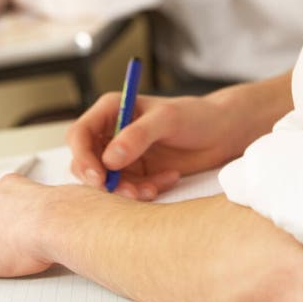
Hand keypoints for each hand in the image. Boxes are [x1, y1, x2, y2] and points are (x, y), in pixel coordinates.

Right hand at [67, 89, 249, 200]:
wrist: (222, 133)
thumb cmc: (196, 116)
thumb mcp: (168, 120)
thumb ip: (138, 136)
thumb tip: (109, 160)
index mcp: (112, 109)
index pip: (80, 134)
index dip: (83, 157)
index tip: (99, 177)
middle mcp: (112, 131)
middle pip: (86, 162)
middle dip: (104, 181)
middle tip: (129, 192)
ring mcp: (123, 153)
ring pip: (107, 181)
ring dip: (127, 190)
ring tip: (153, 188)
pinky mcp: (137, 172)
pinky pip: (128, 189)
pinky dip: (145, 190)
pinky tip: (169, 178)